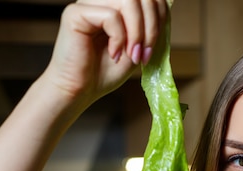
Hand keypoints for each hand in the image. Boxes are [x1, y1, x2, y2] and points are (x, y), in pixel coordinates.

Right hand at [40, 0, 168, 107]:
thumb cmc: (105, 71)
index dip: (160, 17)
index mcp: (115, 4)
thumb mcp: (138, 47)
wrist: (80, 90)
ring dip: (137, 33)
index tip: (154, 46)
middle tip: (144, 54)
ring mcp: (87, 3)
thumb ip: (150, 27)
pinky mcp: (75, 13)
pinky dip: (118, 38)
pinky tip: (113, 54)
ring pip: (128, 2)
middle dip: (151, 28)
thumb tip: (167, 7)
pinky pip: (111, 16)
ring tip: (132, 55)